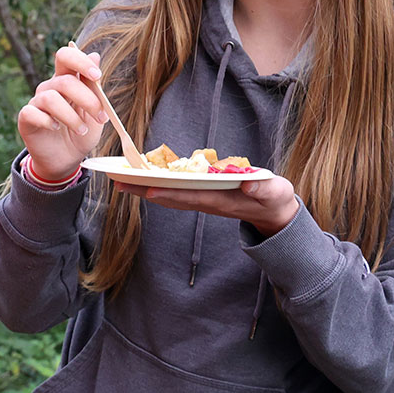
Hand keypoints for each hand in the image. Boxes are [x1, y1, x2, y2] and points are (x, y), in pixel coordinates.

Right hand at [17, 45, 108, 180]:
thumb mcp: (95, 111)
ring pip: (51, 98)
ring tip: (82, 130)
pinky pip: (32, 113)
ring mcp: (36, 102)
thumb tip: (95, 55)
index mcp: (66, 80)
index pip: (66, 57)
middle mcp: (49, 88)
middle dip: (87, 99)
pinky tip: (57, 128)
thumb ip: (94, 86)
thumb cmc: (81, 132)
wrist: (67, 160)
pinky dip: (48, 121)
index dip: (80, 61)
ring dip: (71, 116)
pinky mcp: (26, 119)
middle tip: (101, 117)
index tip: (97, 76)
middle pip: (64, 80)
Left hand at [115, 172, 300, 236]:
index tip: (148, 188)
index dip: (170, 193)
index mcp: (222, 200)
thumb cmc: (274, 199)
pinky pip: (175, 191)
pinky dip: (157, 185)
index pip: (191, 196)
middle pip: (171, 197)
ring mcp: (203, 200)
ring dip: (145, 189)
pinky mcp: (202, 196)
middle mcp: (207, 202)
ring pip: (169, 195)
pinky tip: (142, 179)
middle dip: (145, 190)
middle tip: (118, 182)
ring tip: (121, 181)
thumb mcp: (275, 192)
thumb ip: (263, 188)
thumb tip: (248, 183)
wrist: (273, 213)